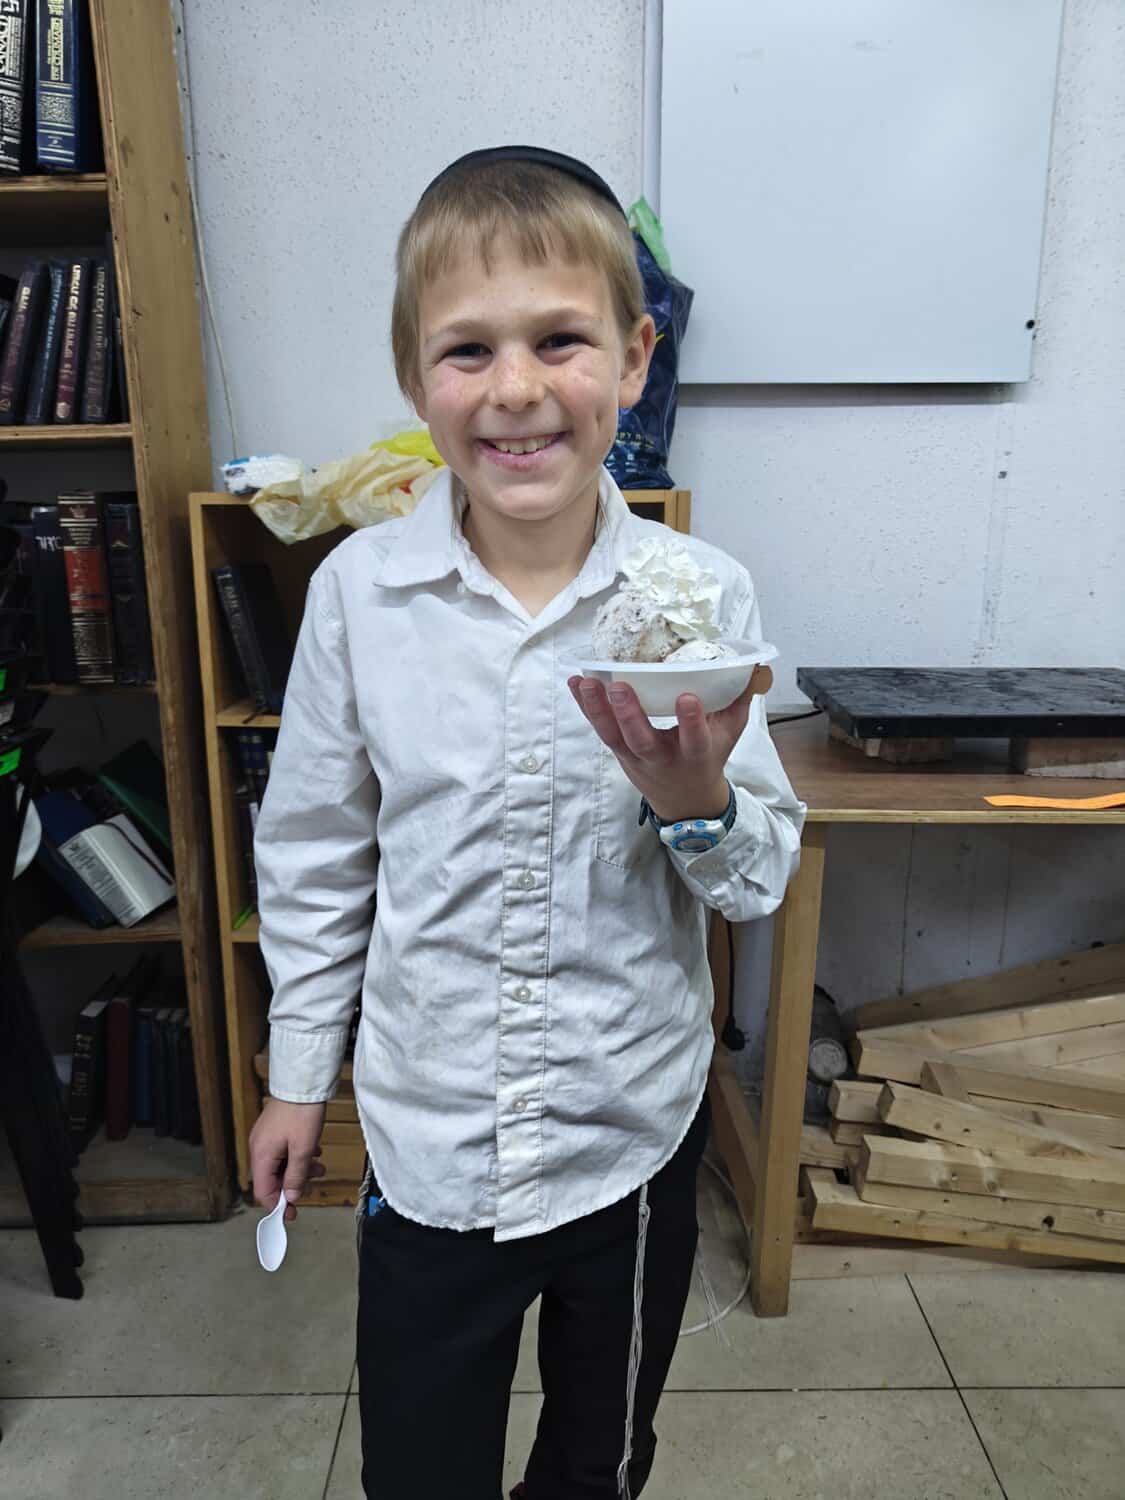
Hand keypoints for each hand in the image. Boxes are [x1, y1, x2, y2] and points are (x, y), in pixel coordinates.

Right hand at [250, 1096, 327, 1221]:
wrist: (302, 1082)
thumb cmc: (301, 1112)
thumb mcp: (303, 1149)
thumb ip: (296, 1176)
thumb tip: (291, 1196)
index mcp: (261, 1155)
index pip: (263, 1191)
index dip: (278, 1205)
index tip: (291, 1213)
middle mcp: (259, 1148)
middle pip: (272, 1179)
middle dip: (293, 1184)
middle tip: (311, 1184)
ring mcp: (266, 1138)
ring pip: (281, 1165)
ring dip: (300, 1170)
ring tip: (318, 1167)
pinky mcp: (274, 1130)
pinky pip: (284, 1152)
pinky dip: (298, 1156)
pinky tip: (313, 1152)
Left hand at [567, 665, 772, 822]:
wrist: (684, 800)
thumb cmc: (709, 758)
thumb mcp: (731, 733)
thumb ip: (740, 699)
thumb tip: (756, 665)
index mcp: (696, 755)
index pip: (695, 741)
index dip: (691, 722)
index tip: (687, 698)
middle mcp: (663, 758)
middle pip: (642, 741)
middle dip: (630, 716)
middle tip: (620, 687)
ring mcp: (636, 757)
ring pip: (613, 737)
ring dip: (598, 709)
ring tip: (586, 681)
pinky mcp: (618, 752)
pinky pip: (600, 730)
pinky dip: (586, 708)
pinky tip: (575, 683)